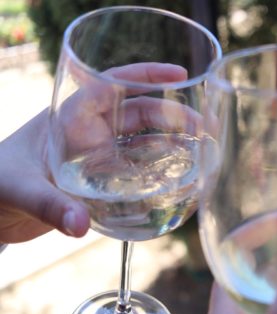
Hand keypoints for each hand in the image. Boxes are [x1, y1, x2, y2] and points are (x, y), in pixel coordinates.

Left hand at [0, 63, 201, 242]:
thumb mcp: (20, 188)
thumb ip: (50, 206)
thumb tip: (80, 225)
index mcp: (71, 117)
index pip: (114, 85)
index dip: (147, 75)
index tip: (180, 74)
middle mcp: (91, 132)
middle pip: (141, 115)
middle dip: (174, 117)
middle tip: (205, 131)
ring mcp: (99, 156)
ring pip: (144, 143)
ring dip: (173, 146)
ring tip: (202, 154)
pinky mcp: (103, 181)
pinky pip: (138, 172)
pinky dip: (160, 173)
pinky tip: (180, 181)